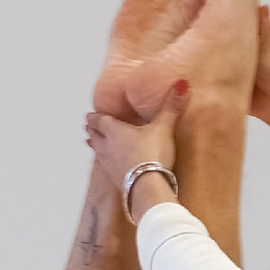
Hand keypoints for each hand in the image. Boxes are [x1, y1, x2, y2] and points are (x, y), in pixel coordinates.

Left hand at [84, 91, 183, 214]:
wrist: (148, 186)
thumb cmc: (152, 153)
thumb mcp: (163, 128)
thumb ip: (171, 108)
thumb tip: (182, 84)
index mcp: (114, 130)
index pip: (99, 121)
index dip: (94, 118)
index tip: (89, 115)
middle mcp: (106, 146)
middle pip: (94, 136)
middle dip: (91, 130)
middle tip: (88, 127)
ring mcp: (108, 164)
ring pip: (97, 152)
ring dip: (94, 146)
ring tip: (90, 143)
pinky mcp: (114, 179)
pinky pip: (105, 166)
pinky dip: (103, 161)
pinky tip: (107, 164)